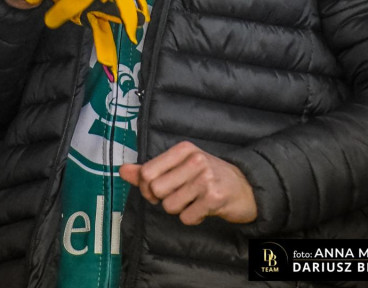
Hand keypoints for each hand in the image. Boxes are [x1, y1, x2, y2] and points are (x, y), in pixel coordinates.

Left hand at [120, 141, 256, 225]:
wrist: (245, 187)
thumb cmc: (207, 176)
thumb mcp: (179, 166)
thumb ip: (149, 169)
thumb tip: (122, 170)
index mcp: (183, 149)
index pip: (147, 172)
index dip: (146, 188)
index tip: (157, 190)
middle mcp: (195, 159)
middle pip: (156, 190)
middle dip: (163, 200)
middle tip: (179, 196)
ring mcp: (205, 178)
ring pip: (170, 206)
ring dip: (179, 209)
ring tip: (194, 200)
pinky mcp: (214, 197)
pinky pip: (187, 218)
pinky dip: (193, 218)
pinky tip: (203, 208)